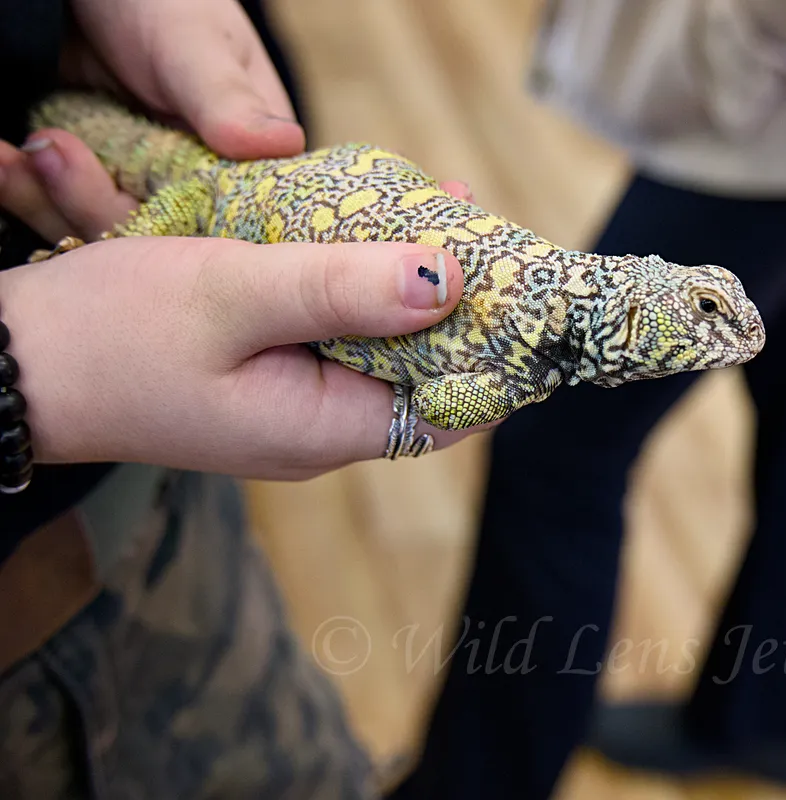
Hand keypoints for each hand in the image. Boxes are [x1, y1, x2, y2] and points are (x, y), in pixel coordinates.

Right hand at [0, 236, 496, 479]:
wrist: (17, 363)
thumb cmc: (112, 335)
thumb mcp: (233, 294)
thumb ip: (342, 287)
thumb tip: (449, 278)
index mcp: (328, 427)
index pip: (457, 406)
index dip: (498, 348)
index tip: (517, 280)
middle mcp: (324, 428)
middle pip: (426, 372)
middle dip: (457, 304)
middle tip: (471, 222)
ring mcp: (297, 406)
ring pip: (383, 347)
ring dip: (407, 287)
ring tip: (433, 213)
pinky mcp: (271, 378)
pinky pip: (339, 335)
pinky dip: (360, 288)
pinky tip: (365, 238)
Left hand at [4, 0, 475, 242]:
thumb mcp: (193, 42)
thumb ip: (227, 98)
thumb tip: (282, 144)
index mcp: (248, 162)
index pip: (233, 225)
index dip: (188, 229)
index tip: (136, 204)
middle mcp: (197, 185)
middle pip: (158, 238)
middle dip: (97, 204)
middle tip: (53, 153)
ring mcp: (138, 185)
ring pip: (102, 230)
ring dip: (50, 197)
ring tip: (20, 154)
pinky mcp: (87, 182)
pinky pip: (58, 207)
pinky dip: (27, 186)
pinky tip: (8, 158)